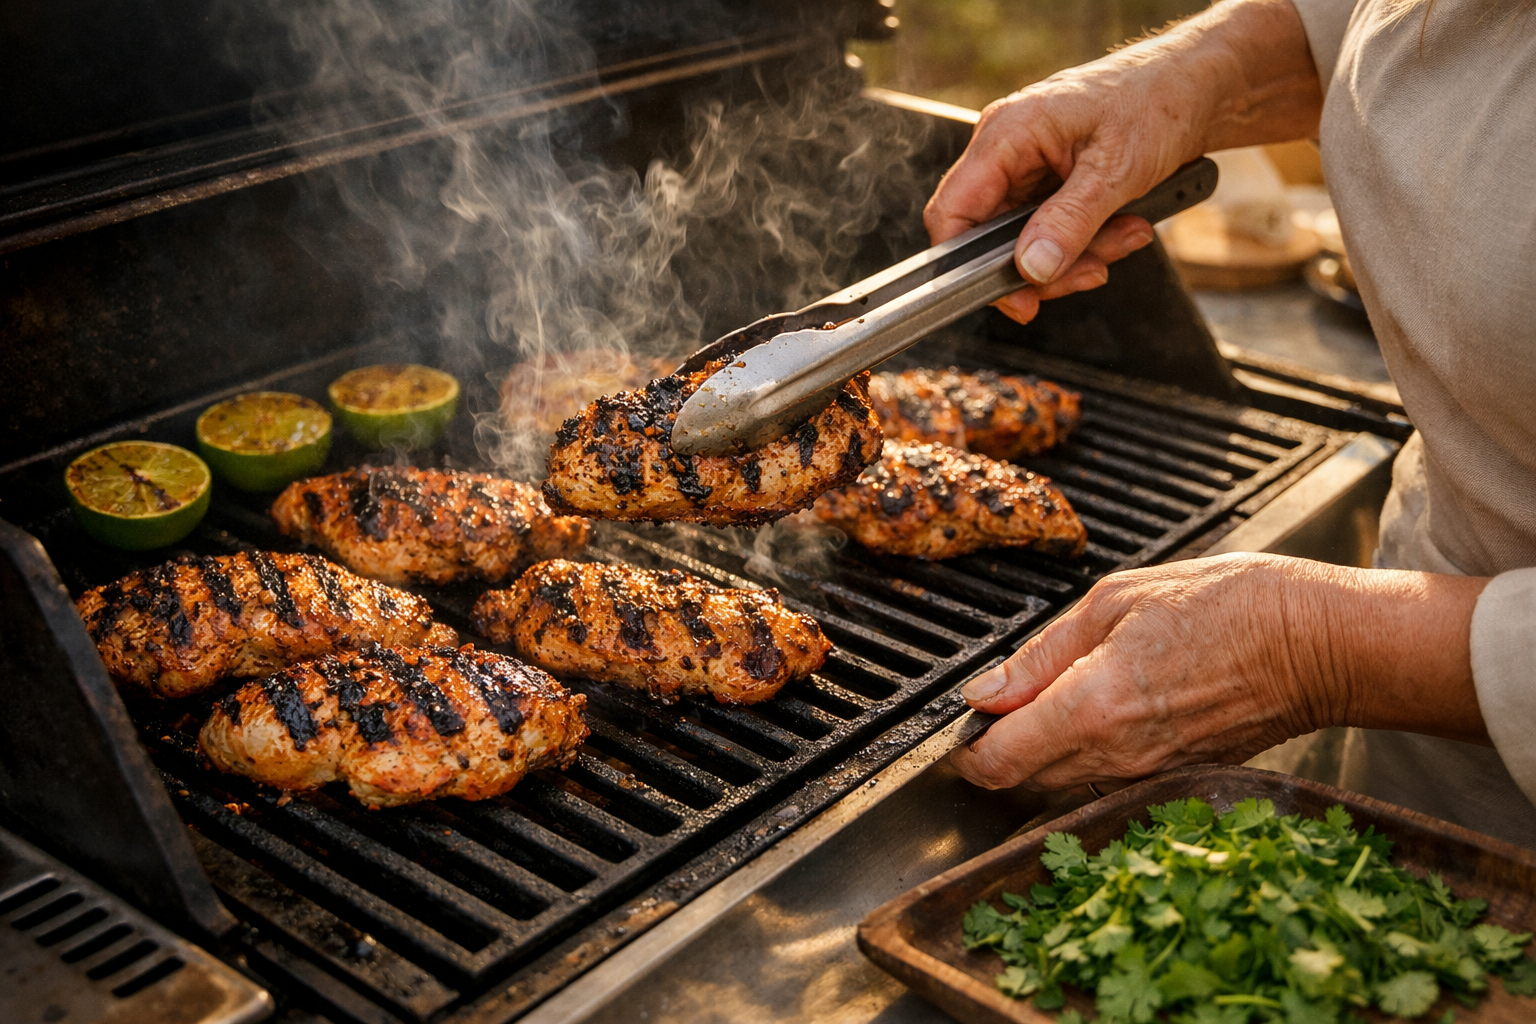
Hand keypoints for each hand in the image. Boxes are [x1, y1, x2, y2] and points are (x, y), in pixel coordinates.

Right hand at [924, 0, 1323, 323]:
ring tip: (1124, 236)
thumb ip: (1069, 222)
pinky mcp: (1048, 182)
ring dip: (1076, 255)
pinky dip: (1085, 241)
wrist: (1195, 86)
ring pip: (1025, 241)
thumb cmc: (1157, 102)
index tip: (1013, 298)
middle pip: (990, 238)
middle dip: (1044, 265)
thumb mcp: (1115, 170)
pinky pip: (1050, 230)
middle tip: (1090, 271)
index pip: (952, 213)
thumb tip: (1030, 267)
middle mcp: (1006, 150)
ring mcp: (1026, 167)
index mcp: (1005, 134)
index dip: (969, 266)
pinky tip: (1121, 228)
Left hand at [950, 553, 1490, 790]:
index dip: (968, 750)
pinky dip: (1088, 765)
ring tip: (1062, 704)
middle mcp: (1117, 756)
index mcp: (1091, 706)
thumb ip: (1040, 654)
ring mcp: (1150, 777)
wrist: (1317, 642)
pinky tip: (1105, 719)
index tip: (968, 725)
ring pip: (1063, 790)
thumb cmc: (1226, 606)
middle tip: (1012, 704)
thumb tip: (985, 693)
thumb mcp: (1114, 600)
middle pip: (1023, 784)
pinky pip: (1107, 786)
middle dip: (1003, 751)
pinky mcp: (1176, 783)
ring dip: (1044, 759)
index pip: (998, 763)